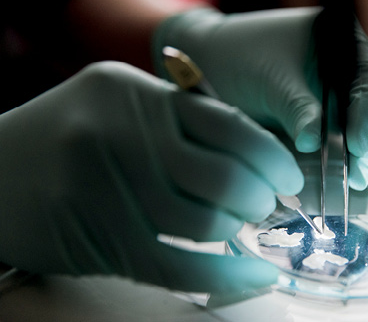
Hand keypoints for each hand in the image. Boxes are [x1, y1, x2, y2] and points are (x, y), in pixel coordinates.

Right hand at [0, 61, 302, 292]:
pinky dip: (228, 277)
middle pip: (225, 178)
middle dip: (261, 199)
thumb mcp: (123, 103)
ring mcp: (105, 189)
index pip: (229, 125)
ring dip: (239, 231)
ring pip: (206, 224)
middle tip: (264, 204)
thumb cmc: (73, 134)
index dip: (273, 158)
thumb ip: (183, 120)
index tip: (290, 178)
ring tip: (240, 226)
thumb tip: (257, 157)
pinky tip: (252, 274)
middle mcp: (119, 134)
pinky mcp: (99, 240)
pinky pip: (180, 267)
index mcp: (135, 93)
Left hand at [153, 7, 367, 189]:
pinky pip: (355, 137)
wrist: (214, 66)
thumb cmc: (239, 60)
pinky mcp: (332, 119)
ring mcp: (343, 93)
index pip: (367, 78)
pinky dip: (364, 157)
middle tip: (361, 175)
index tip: (359, 146)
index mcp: (340, 42)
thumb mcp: (269, 80)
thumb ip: (297, 107)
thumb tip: (314, 143)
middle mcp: (350, 67)